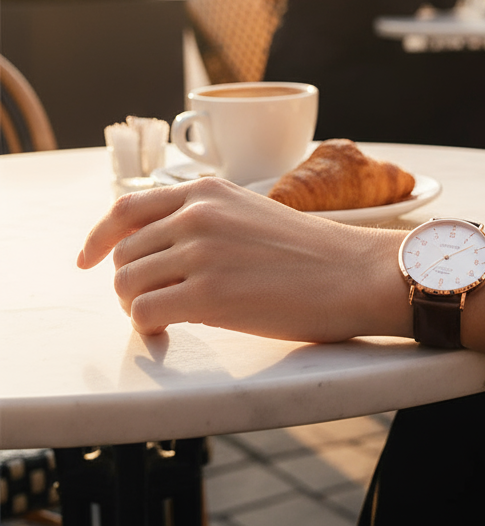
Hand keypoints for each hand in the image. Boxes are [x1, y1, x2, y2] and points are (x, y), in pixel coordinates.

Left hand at [77, 178, 409, 341]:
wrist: (355, 273)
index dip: (98, 238)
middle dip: (130, 284)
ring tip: (169, 318)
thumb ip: (205, 220)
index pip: (126, 209)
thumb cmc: (313, 253)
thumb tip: (156, 250)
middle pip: (124, 254)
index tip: (88, 259)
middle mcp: (198, 215)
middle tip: (158, 304)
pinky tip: (171, 334)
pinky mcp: (207, 295)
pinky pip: (145, 315)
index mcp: (208, 191)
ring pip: (126, 285)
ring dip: (138, 307)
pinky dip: (149, 330)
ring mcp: (201, 252)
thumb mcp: (251, 214)